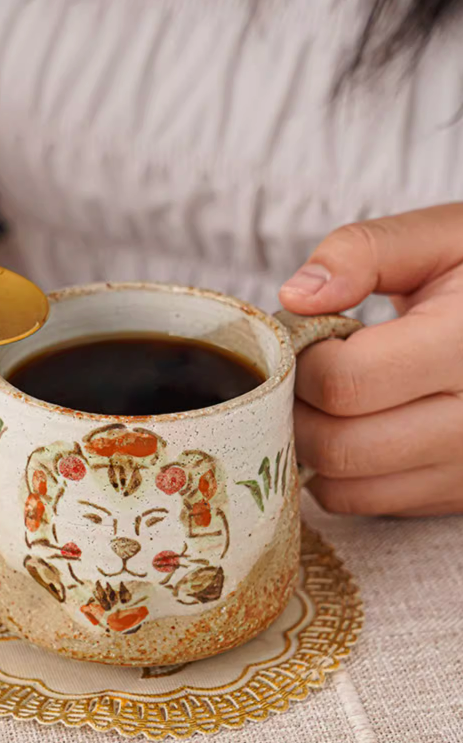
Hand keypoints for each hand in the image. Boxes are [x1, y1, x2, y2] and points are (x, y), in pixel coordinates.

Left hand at [279, 204, 462, 515]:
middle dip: (296, 408)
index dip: (306, 360)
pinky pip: (364, 503)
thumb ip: (362, 252)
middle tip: (302, 374)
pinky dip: (338, 473)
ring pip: (345, 485)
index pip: (346, 382)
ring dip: (311, 445)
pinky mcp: (456, 496)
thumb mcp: (438, 239)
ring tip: (325, 398)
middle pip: (339, 445)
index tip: (309, 339)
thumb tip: (296, 297)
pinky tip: (351, 426)